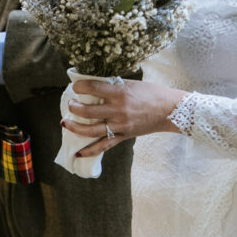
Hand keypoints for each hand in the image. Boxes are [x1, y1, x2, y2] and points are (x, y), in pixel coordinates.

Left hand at [62, 78, 185, 157]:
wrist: (171, 110)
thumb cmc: (152, 93)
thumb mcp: (131, 84)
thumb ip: (113, 86)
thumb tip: (93, 84)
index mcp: (120, 93)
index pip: (92, 88)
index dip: (79, 86)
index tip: (75, 86)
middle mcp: (118, 110)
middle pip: (87, 112)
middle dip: (73, 108)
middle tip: (70, 104)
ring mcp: (121, 125)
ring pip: (91, 130)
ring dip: (75, 127)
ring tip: (65, 122)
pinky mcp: (124, 135)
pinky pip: (104, 146)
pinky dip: (90, 150)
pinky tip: (78, 152)